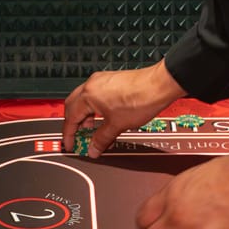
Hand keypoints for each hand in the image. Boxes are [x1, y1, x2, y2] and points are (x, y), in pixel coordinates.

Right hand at [62, 60, 183, 157]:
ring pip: (84, 99)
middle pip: (73, 105)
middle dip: (73, 124)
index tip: (70, 145)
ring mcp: (101, 80)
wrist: (159, 85)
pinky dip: (94, 108)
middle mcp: (92, 84)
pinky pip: (94, 94)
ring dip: (84, 115)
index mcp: (88, 95)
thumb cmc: (140, 99)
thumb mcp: (117, 125)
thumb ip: (102, 139)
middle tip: (77, 138)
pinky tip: (103, 117)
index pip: (71, 117)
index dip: (69, 134)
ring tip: (92, 130)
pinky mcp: (111, 79)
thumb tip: (93, 149)